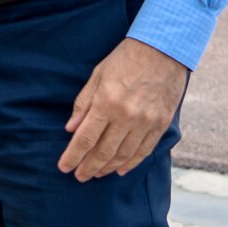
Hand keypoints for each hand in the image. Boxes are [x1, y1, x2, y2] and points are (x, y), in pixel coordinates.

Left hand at [57, 38, 187, 181]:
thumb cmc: (125, 59)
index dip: (73, 156)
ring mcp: (145, 122)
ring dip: (107, 167)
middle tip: (79, 176)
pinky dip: (131, 163)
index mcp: (106, 102)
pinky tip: (120, 169)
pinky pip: (144, 150)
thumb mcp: (97, 75)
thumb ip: (83, 103)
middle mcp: (126, 116)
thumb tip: (70, 129)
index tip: (64, 167)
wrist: (163, 49)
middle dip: (88, 166)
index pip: (85, 138)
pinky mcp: (160, 124)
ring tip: (96, 174)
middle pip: (103, 151)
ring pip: (123, 155)